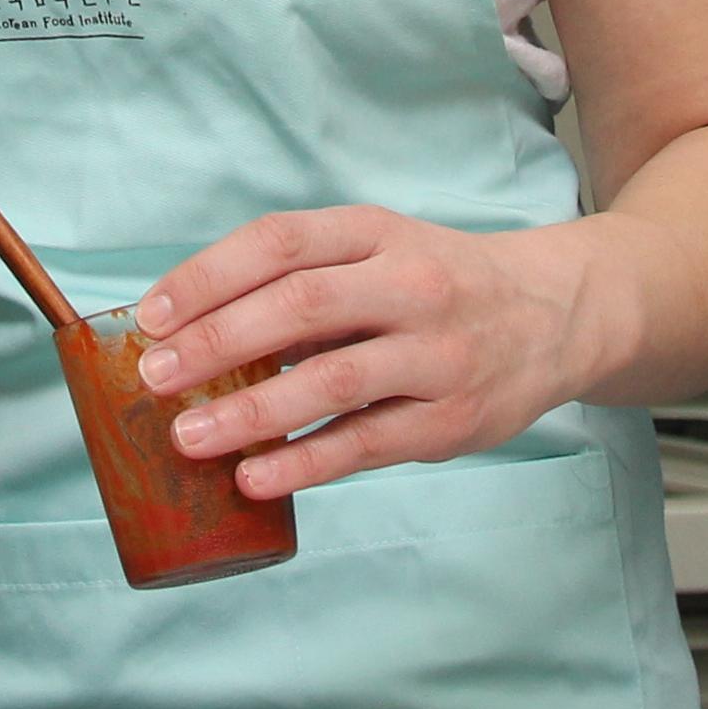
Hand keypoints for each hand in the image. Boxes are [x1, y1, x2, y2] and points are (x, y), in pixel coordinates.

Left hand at [125, 208, 603, 500]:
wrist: (557, 313)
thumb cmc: (439, 283)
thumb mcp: (380, 252)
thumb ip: (302, 282)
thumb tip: (193, 331)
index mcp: (377, 232)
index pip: (280, 241)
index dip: (208, 276)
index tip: (150, 314)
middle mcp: (411, 285)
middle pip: (301, 307)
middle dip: (217, 342)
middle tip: (155, 377)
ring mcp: (437, 354)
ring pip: (333, 382)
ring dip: (253, 413)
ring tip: (189, 437)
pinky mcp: (453, 420)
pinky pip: (368, 444)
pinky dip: (306, 464)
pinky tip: (254, 476)